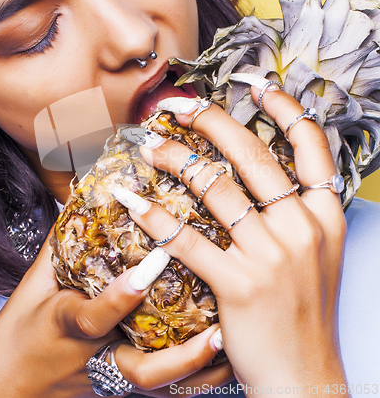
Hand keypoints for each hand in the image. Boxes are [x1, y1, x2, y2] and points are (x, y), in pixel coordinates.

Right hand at [0, 228, 232, 397]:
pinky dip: (191, 378)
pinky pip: (161, 391)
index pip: (97, 314)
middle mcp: (94, 359)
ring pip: (159, 389)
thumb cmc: (15, 337)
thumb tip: (90, 205)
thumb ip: (61, 248)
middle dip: (182, 358)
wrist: (4, 391)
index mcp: (67, 328)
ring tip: (229, 345)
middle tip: (217, 332)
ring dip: (197, 370)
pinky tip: (219, 361)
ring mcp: (109, 381)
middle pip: (142, 372)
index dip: (125, 291)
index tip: (157, 259)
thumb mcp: (31, 288)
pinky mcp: (117, 391)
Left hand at [114, 88, 347, 394]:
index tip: (256, 87)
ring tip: (149, 147)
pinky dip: (155, 216)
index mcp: (324, 215)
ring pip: (215, 189)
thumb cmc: (304, 310)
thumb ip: (297, 211)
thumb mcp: (316, 253)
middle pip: (252, 155)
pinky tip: (131, 200)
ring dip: (175, 160)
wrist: (304, 373)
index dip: (284, 109)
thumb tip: (262, 174)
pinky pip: (187, 239)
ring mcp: (271, 255)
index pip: (311, 145)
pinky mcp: (239, 284)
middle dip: (212, 122)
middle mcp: (301, 226)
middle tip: (181, 106)